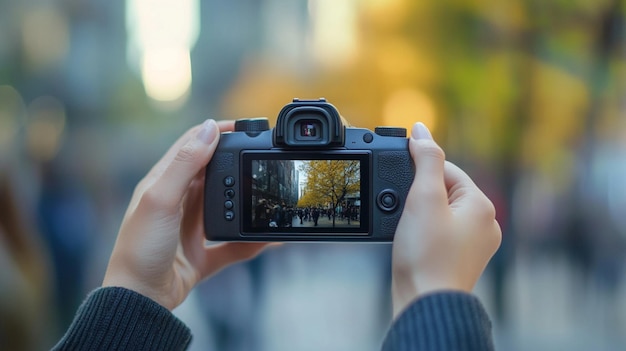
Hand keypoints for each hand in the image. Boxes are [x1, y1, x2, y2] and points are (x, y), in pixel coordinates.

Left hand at [103, 120, 269, 310]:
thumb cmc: (139, 248)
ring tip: (266, 195)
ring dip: (245, 201)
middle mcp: (179, 202)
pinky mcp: (203, 253)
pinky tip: (267, 238)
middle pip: (214, 174)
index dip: (216, 132)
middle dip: (236, 165)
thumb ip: (186, 164)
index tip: (244, 127)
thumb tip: (209, 129)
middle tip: (262, 159)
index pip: (192, 145)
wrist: (139, 299)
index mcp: (164, 183)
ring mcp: (192, 228)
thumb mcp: (161, 199)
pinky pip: (234, 244)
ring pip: (226, 207)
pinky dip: (251, 241)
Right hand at [391, 122, 501, 318]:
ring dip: (421, 216)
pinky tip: (414, 245)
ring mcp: (475, 244)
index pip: (447, 169)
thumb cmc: (425, 255)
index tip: (401, 186)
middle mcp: (486, 224)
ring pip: (441, 213)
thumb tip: (422, 129)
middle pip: (445, 191)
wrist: (425, 303)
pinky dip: (425, 234)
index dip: (420, 173)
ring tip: (410, 233)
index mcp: (482, 205)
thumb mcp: (424, 198)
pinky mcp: (461, 260)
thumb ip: (426, 159)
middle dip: (420, 197)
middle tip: (406, 216)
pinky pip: (441, 233)